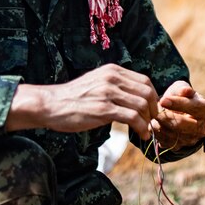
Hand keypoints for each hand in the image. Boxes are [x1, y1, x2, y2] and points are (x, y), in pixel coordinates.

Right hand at [7, 64, 160, 139]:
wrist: (51, 105)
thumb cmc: (72, 98)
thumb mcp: (96, 82)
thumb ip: (114, 85)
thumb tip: (134, 97)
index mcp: (112, 70)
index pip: (144, 80)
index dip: (153, 96)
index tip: (153, 109)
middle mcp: (112, 78)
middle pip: (147, 91)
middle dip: (154, 109)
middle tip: (153, 121)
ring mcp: (108, 93)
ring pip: (142, 105)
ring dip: (149, 120)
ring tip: (147, 131)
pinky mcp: (104, 109)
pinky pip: (132, 117)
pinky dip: (142, 127)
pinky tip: (141, 134)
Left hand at [152, 81, 204, 150]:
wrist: (180, 113)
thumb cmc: (182, 97)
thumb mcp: (183, 89)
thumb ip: (183, 89)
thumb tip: (185, 90)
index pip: (194, 107)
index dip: (178, 104)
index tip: (163, 100)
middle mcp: (203, 128)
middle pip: (182, 124)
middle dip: (166, 116)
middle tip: (154, 110)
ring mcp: (192, 140)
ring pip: (172, 134)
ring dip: (160, 124)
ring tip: (153, 115)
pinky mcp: (180, 147)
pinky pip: (165, 141)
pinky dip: (157, 132)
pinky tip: (154, 123)